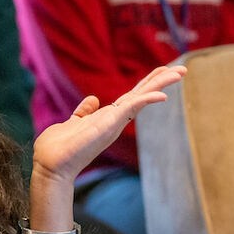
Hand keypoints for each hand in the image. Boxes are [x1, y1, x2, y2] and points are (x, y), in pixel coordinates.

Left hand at [32, 66, 186, 186]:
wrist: (51, 165)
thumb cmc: (60, 147)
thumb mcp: (74, 122)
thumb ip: (84, 111)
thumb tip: (93, 99)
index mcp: (109, 117)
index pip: (133, 95)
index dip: (148, 82)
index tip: (163, 69)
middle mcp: (116, 119)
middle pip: (143, 94)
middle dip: (162, 80)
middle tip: (182, 69)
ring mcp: (115, 122)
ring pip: (142, 98)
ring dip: (161, 84)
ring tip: (180, 72)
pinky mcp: (110, 123)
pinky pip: (133, 107)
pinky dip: (147, 100)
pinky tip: (162, 95)